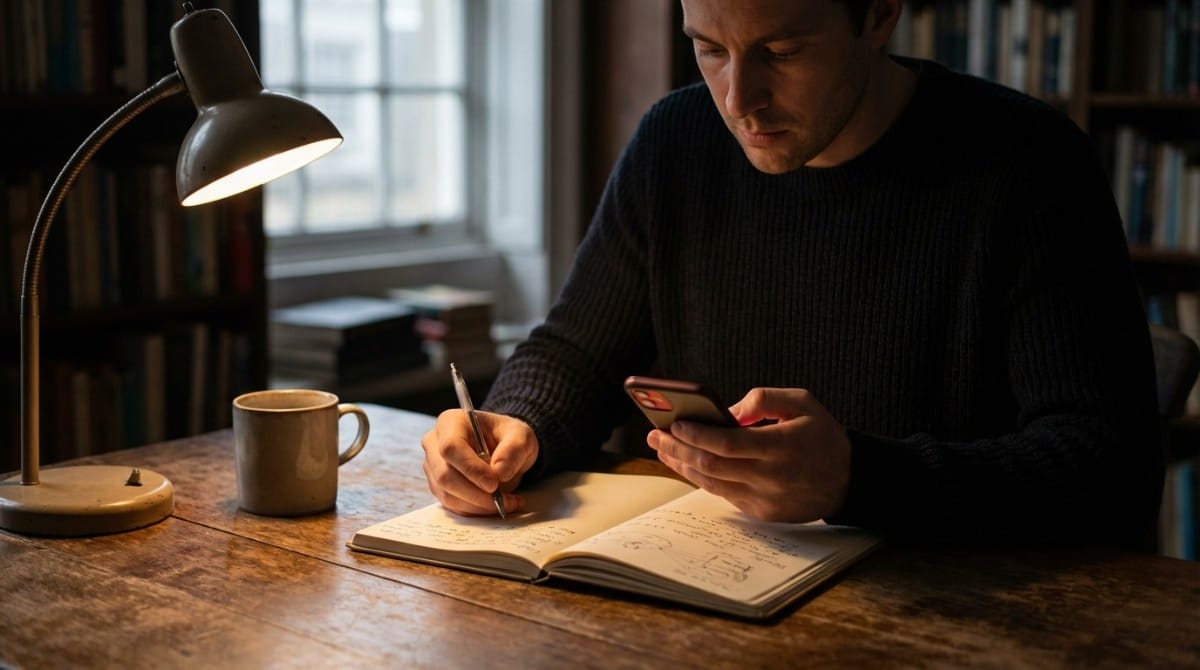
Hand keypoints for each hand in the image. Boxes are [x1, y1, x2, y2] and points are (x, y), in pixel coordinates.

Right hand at [421, 409, 539, 515]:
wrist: (503, 448)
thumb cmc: (508, 437)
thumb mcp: (521, 436)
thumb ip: (514, 449)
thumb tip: (499, 472)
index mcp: (451, 422)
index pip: (451, 447)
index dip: (471, 469)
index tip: (494, 484)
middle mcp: (435, 443)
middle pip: (445, 475)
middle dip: (476, 494)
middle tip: (504, 500)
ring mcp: (433, 466)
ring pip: (447, 494)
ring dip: (477, 505)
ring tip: (506, 503)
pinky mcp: (438, 486)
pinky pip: (451, 504)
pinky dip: (474, 510)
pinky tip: (495, 505)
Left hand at [647, 387, 849, 522]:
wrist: (849, 481)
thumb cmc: (823, 435)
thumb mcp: (803, 403)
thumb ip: (764, 400)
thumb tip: (727, 413)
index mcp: (781, 447)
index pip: (727, 444)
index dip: (696, 434)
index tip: (674, 423)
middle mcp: (770, 477)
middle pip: (711, 465)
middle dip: (678, 448)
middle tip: (654, 434)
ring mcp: (764, 499)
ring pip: (712, 483)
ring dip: (682, 465)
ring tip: (662, 448)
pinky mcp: (761, 512)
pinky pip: (723, 494)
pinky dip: (701, 478)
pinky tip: (686, 463)